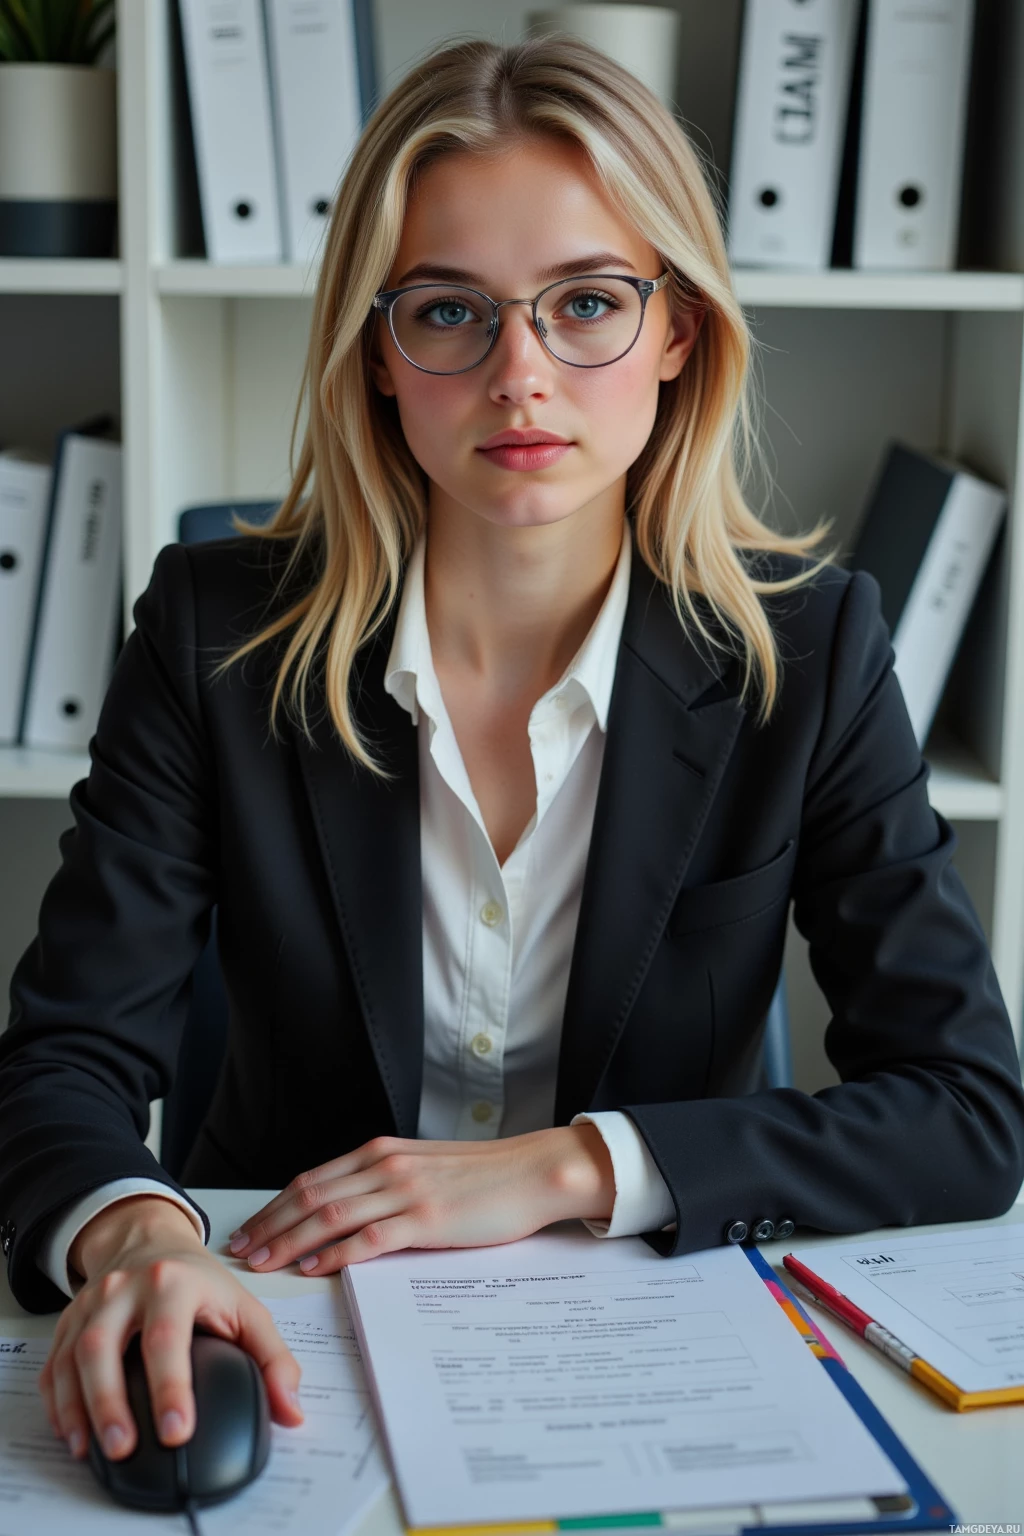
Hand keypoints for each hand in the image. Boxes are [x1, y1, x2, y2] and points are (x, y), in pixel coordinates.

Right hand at [38, 1195, 302, 1463]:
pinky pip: (53, 1363)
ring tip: (91, 1449)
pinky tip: (72, 1432)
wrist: (152, 1241)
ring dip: (77, 1407)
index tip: (177, 1431)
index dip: (171, 1386)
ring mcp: (91, 1303)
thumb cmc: (200, 1281)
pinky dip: (57, 1402)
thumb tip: (291, 1411)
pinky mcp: (68, 1321)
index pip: (167, 1336)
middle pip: (104, 1344)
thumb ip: (273, 1359)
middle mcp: (126, 1289)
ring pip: (72, 1355)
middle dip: (109, 1400)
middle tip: (124, 1446)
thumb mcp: (245, 1308)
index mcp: (174, 1282)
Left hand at [228, 1125, 615, 1273]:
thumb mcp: (424, 1170)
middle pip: (311, 1196)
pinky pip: (370, 1237)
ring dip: (290, 1241)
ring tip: (265, 1263)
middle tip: (241, 1252)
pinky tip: (314, 1267)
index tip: (251, 1228)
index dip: (276, 1206)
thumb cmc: (484, 1176)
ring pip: (331, 1215)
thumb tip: (350, 1211)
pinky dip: (336, 1253)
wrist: (533, 1170)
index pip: (313, 1179)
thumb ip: (386, 1184)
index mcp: (382, 1152)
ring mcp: (405, 1191)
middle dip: (270, 1225)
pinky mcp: (427, 1219)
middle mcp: (386, 1166)